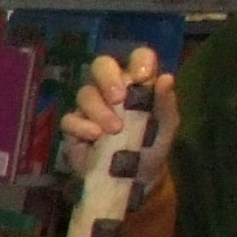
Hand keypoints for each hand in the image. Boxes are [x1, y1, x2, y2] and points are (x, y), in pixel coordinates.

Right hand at [64, 50, 174, 200]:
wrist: (136, 179)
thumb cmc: (152, 147)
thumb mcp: (166, 126)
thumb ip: (166, 102)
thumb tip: (166, 78)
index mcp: (137, 83)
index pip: (137, 58)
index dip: (139, 61)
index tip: (143, 77)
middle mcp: (111, 89)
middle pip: (101, 66)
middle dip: (109, 79)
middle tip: (119, 98)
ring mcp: (90, 108)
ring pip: (85, 93)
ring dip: (99, 110)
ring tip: (114, 130)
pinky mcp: (73, 128)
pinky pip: (69, 119)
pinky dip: (82, 126)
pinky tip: (95, 137)